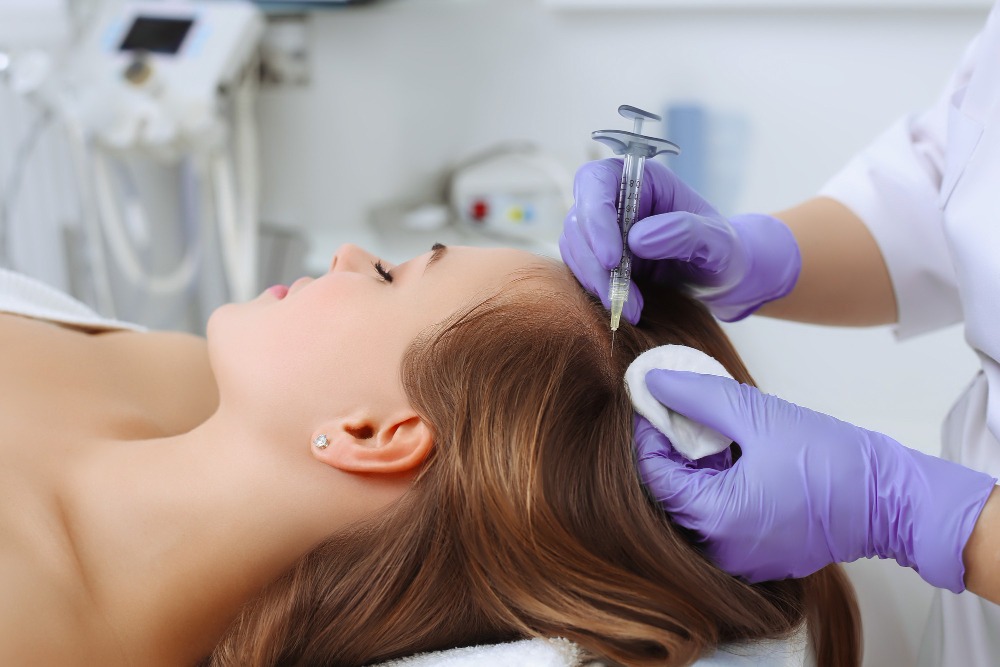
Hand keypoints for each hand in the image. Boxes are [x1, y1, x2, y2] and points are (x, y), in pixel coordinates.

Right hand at [559, 158, 800, 321]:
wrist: (718, 277)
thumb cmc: (722, 251)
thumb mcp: (717, 241)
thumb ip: (684, 232)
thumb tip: (637, 239)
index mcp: (641, 179)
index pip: (597, 182)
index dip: (596, 218)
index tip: (611, 259)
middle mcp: (615, 197)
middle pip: (579, 219)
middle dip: (594, 261)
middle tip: (619, 297)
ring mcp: (603, 227)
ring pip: (575, 247)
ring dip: (595, 281)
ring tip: (629, 309)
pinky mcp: (597, 255)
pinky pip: (580, 269)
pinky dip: (597, 290)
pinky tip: (625, 307)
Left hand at [635, 370, 996, 591]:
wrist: (893, 501)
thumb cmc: (832, 459)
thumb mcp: (757, 415)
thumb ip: (699, 397)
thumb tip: (652, 383)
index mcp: (716, 518)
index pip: (654, 475)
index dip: (647, 435)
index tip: (652, 402)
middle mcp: (721, 549)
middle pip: (671, 495)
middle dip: (669, 451)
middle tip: (676, 411)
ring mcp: (742, 559)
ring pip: (696, 507)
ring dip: (694, 469)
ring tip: (705, 429)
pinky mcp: (761, 557)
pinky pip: (722, 520)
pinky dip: (718, 488)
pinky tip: (730, 456)